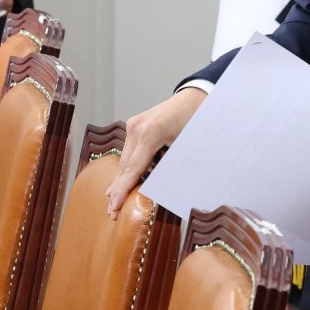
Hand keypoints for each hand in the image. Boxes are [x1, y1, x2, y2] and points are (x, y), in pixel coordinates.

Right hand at [105, 87, 205, 216]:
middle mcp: (137, 127)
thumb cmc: (197, 121)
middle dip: (117, 189)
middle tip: (112, 212)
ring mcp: (134, 124)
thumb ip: (172, 168)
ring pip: (124, 159)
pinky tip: (118, 182)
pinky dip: (125, 167)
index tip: (115, 207)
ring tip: (113, 201)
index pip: (133, 168)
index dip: (123, 190)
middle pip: (124, 165)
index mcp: (151, 133)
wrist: (196, 97)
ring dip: (120, 180)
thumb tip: (160, 191)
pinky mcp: (135, 124)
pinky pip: (129, 151)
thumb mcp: (188, 148)